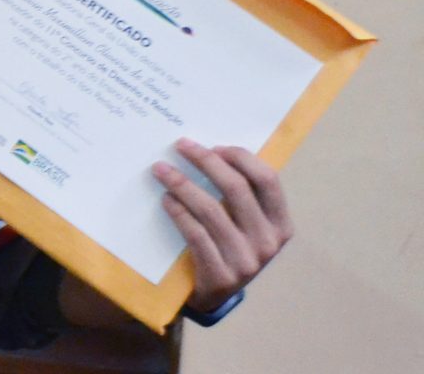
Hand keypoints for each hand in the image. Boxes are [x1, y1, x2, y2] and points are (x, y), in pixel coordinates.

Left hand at [152, 138, 292, 312]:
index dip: (241, 157)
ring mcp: (246, 261)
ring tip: (161, 169)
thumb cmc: (228, 246)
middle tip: (181, 146)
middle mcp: (268, 242)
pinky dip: (178, 212)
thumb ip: (240, 195)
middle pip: (236, 189)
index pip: (267, 180)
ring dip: (182, 184)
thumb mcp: (245, 223)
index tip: (214, 146)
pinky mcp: (221, 275)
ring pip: (211, 210)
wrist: (213, 295)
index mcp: (280, 224)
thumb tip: (210, 149)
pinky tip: (166, 199)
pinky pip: (195, 234)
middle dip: (206, 161)